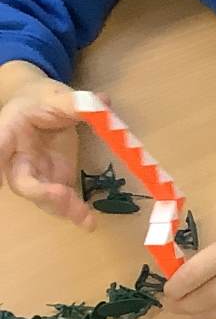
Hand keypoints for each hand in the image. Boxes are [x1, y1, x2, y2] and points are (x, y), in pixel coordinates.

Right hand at [0, 66, 90, 228]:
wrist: (42, 104)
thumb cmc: (41, 99)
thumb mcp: (56, 96)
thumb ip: (76, 103)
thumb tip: (102, 102)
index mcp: (9, 131)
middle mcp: (16, 157)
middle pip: (20, 180)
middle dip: (39, 192)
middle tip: (61, 195)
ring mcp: (35, 172)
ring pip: (40, 196)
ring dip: (60, 208)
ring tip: (85, 219)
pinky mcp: (54, 179)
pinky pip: (60, 200)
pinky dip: (74, 212)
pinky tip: (88, 222)